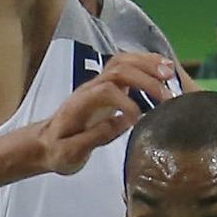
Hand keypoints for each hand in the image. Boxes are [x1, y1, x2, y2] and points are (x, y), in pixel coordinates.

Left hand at [33, 61, 173, 174]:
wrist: (45, 143)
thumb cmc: (57, 150)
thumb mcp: (69, 153)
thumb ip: (95, 137)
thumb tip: (126, 122)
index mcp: (79, 105)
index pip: (105, 90)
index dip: (126, 100)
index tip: (142, 119)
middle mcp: (90, 88)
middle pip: (118, 70)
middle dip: (145, 79)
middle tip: (168, 96)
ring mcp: (98, 84)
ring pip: (123, 62)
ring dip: (148, 65)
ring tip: (171, 74)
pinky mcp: (108, 85)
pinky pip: (128, 66)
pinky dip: (147, 64)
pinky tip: (165, 70)